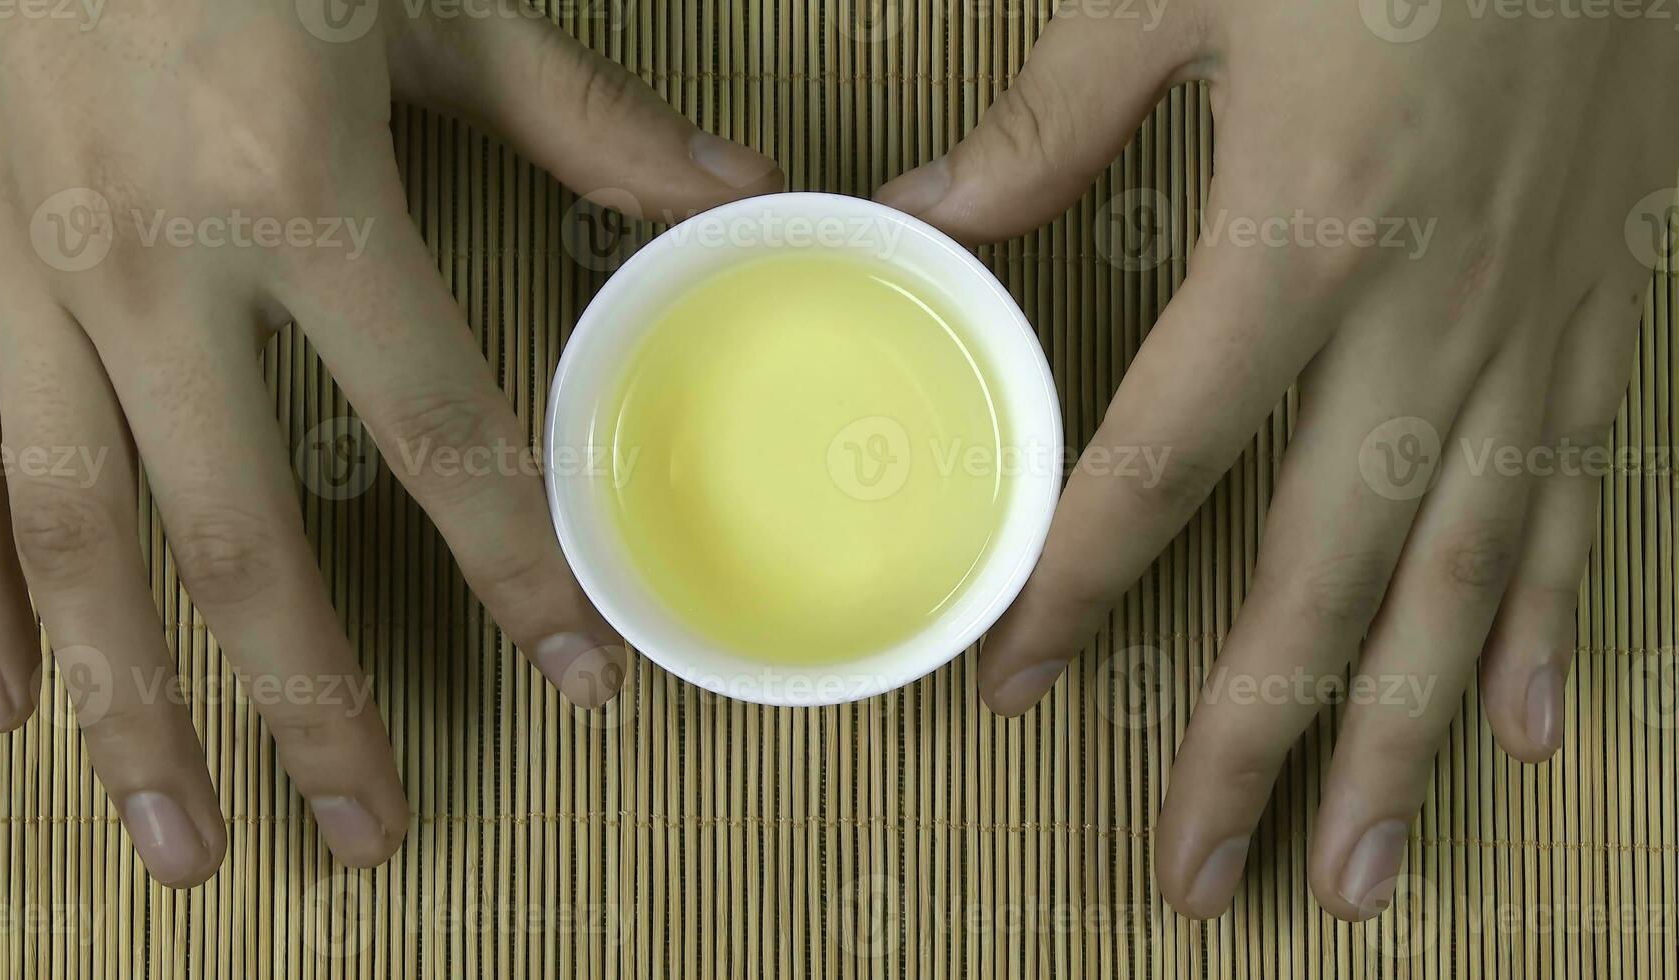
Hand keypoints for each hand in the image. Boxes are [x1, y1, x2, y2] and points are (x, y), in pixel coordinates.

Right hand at [0, 0, 779, 886]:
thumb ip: (580, 116)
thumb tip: (730, 194)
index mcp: (296, 194)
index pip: (440, 430)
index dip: (519, 568)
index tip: (581, 678)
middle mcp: (149, 266)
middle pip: (237, 538)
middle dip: (309, 705)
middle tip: (367, 833)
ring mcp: (22, 275)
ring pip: (71, 535)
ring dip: (131, 707)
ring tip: (183, 842)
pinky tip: (3, 706)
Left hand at [878, 2, 1673, 918]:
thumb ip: (1048, 121)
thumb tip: (922, 211)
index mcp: (1303, 233)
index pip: (1165, 464)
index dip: (1085, 587)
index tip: (1019, 681)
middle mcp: (1429, 315)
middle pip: (1332, 575)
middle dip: (1261, 741)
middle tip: (1207, 875)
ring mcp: (1533, 325)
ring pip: (1467, 576)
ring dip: (1411, 737)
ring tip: (1363, 870)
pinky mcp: (1602, 304)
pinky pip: (1581, 492)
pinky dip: (1550, 616)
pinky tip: (1525, 724)